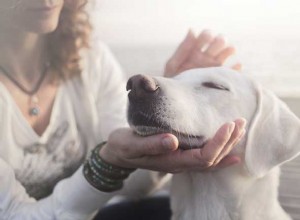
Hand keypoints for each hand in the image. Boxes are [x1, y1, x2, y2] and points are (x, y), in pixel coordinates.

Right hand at [99, 118, 245, 172]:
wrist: (118, 153)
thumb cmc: (124, 147)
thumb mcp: (132, 144)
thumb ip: (151, 145)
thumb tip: (173, 141)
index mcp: (171, 161)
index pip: (203, 157)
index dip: (218, 143)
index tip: (228, 125)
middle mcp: (180, 164)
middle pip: (212, 159)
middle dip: (228, 141)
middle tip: (239, 122)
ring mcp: (181, 161)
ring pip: (211, 159)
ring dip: (227, 145)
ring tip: (239, 129)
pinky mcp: (180, 155)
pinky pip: (205, 159)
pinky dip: (221, 154)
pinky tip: (232, 152)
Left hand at [164, 30, 241, 77]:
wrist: (177, 99)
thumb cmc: (173, 81)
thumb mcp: (174, 64)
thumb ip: (183, 48)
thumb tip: (192, 30)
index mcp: (195, 50)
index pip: (205, 36)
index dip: (207, 35)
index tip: (206, 39)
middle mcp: (206, 56)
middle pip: (219, 41)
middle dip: (219, 41)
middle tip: (214, 49)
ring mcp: (214, 67)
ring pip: (228, 52)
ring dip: (229, 50)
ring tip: (228, 52)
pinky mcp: (220, 78)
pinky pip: (233, 72)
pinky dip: (236, 68)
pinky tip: (236, 66)